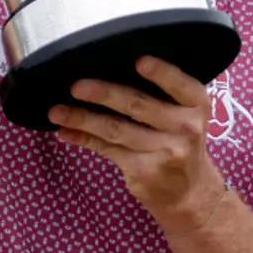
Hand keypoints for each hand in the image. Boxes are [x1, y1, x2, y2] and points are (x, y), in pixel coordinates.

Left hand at [51, 56, 228, 236]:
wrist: (189, 192)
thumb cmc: (178, 139)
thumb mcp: (183, 114)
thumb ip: (159, 93)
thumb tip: (103, 67)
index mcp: (196, 105)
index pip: (181, 85)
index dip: (161, 73)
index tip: (138, 61)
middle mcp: (186, 127)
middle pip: (137, 105)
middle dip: (103, 94)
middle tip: (76, 86)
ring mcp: (166, 151)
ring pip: (115, 129)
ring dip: (82, 118)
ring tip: (56, 111)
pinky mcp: (144, 170)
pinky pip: (106, 149)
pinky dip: (82, 138)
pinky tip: (64, 132)